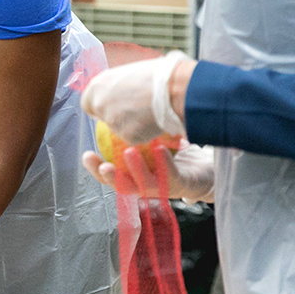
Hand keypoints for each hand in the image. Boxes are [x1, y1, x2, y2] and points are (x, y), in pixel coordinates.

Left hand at [81, 53, 190, 143]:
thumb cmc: (156, 75)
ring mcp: (112, 122)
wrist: (175, 88)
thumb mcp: (128, 73)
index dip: (101, 106)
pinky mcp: (127, 136)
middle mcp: (100, 104)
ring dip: (130, 125)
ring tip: (149, 114)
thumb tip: (115, 92)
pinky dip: (142, 133)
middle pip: (102, 117)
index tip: (114, 105)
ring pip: (118, 129)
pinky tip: (154, 122)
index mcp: (97, 85)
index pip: (88, 104)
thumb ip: (115, 86)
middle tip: (134, 111)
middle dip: (115, 116)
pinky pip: (133, 138)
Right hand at [81, 140, 214, 202]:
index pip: (111, 174)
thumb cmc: (175, 149)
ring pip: (145, 184)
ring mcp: (165, 186)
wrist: (207, 163)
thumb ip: (131, 130)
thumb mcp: (151, 137)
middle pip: (123, 185)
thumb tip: (107, 108)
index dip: (96, 168)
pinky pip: (171, 176)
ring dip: (136, 170)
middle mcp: (147, 184)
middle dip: (110, 176)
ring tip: (129, 152)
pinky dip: (164, 164)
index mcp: (135, 175)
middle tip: (102, 164)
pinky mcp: (184, 185)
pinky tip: (160, 149)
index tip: (87, 155)